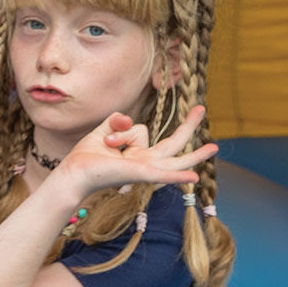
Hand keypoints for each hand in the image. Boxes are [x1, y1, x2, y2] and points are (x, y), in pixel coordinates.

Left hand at [53, 106, 214, 197]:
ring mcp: (144, 169)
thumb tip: (128, 118)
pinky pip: (162, 175)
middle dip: (188, 127)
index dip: (123, 126)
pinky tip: (194, 178)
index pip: (142, 131)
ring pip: (174, 159)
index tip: (106, 136)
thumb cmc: (86, 158)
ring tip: (214, 147)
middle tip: (201, 108)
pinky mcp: (139, 174)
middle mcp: (144, 162)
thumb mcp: (103, 130)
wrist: (72, 174)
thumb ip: (118, 120)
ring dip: (195, 155)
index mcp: (137, 154)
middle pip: (172, 144)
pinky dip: (177, 177)